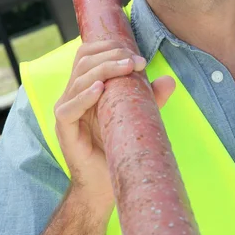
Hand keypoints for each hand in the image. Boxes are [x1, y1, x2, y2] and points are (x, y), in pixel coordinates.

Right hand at [54, 40, 175, 217]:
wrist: (105, 186)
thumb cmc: (119, 147)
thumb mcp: (136, 116)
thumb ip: (149, 98)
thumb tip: (170, 80)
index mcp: (85, 87)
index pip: (88, 55)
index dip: (109, 48)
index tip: (138, 56)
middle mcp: (72, 95)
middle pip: (83, 61)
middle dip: (111, 55)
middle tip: (137, 61)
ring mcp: (66, 111)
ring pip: (78, 79)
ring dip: (105, 69)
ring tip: (127, 68)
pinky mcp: (64, 130)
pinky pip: (69, 108)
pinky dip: (84, 96)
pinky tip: (100, 88)